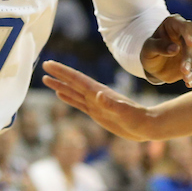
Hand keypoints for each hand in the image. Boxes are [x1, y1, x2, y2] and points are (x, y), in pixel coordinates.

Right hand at [42, 61, 156, 140]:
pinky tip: (61, 95)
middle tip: (44, 65)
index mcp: (99, 92)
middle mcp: (95, 95)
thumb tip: (98, 94)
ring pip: (73, 92)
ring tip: (46, 79)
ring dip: (60, 85)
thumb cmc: (137, 119)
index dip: (62, 72)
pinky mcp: (96, 112)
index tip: (49, 64)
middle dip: (58, 74)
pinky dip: (68, 98)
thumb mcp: (124, 112)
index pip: (77, 79)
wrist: (147, 125)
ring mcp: (95, 103)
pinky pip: (78, 103)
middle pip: (72, 82)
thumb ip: (111, 104)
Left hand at [140, 15, 191, 87]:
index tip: (191, 44)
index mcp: (173, 23)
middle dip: (190, 57)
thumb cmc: (149, 52)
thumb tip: (175, 48)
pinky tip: (189, 83)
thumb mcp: (148, 49)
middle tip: (184, 71)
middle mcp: (187, 31)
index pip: (185, 26)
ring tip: (186, 79)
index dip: (189, 34)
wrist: (155, 65)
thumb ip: (159, 46)